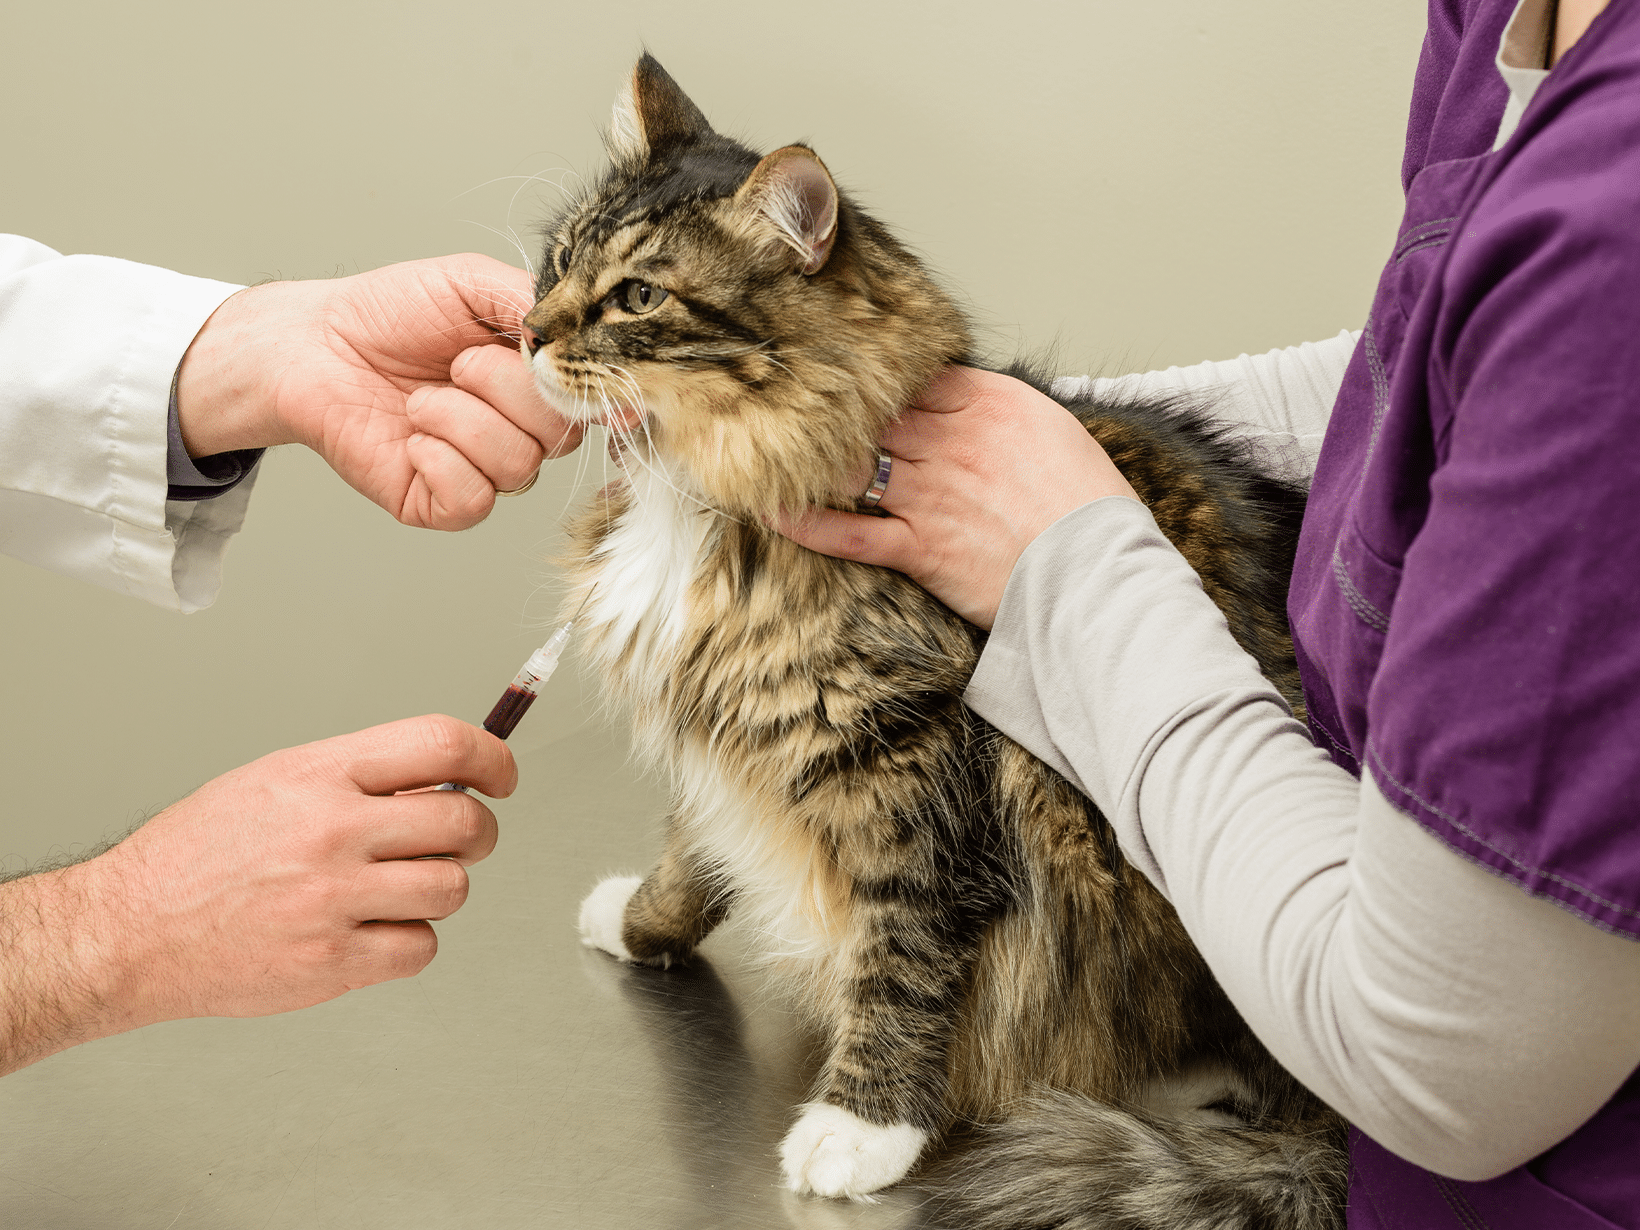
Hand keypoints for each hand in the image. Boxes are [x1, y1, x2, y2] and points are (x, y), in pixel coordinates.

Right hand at [0, 715, 511, 1074]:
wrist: (127, 930)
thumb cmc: (198, 855)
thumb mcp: (275, 781)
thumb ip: (360, 776)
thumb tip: (446, 781)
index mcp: (319, 774)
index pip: (442, 745)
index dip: (492, 759)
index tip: (500, 776)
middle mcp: (332, 831)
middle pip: (464, 825)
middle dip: (476, 834)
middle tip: (455, 843)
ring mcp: (333, 899)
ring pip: (451, 890)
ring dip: (437, 891)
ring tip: (391, 889)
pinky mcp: (331, 962)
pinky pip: (420, 949)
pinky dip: (407, 943)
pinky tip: (368, 931)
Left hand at [176, 255, 584, 529]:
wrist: (314, 344)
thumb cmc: (389, 313)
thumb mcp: (469, 282)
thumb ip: (532, 303)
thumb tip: (583, 341)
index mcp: (538, 382)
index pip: (595, 401)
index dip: (588, 390)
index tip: (559, 366)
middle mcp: (520, 431)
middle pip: (562, 435)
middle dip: (505, 389)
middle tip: (456, 363)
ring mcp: (484, 469)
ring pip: (518, 466)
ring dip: (460, 420)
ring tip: (421, 398)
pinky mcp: (442, 503)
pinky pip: (474, 499)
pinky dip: (440, 460)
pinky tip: (412, 436)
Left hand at [777, 366, 1137, 627]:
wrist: (1101, 578)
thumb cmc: (1089, 510)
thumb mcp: (1055, 434)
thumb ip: (1001, 412)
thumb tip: (961, 398)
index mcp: (991, 404)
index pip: (914, 375)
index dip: (873, 375)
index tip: (841, 370)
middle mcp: (953, 441)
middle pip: (872, 414)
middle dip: (829, 410)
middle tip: (782, 400)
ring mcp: (932, 494)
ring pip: (851, 464)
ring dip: (807, 459)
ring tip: (767, 450)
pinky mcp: (921, 547)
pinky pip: (848, 531)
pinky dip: (806, 522)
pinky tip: (772, 511)